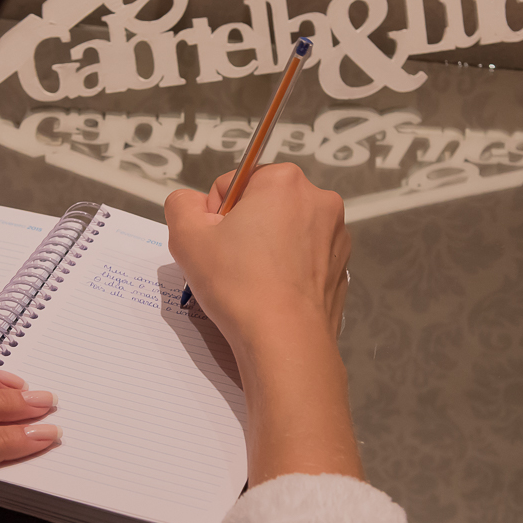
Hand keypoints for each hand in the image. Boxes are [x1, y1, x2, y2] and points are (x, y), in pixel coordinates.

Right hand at [165, 165, 361, 484]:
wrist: (286, 342)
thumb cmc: (239, 285)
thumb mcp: (186, 238)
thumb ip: (181, 205)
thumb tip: (193, 205)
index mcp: (284, 181)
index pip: (233, 183)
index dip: (215, 215)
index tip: (215, 245)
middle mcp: (319, 200)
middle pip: (263, 205)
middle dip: (243, 229)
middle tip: (229, 265)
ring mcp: (337, 235)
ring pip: (284, 232)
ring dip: (265, 249)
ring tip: (251, 282)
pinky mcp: (341, 267)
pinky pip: (303, 258)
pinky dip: (287, 270)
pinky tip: (272, 295)